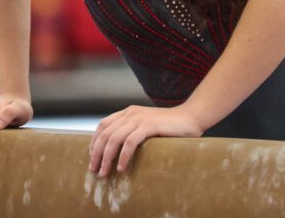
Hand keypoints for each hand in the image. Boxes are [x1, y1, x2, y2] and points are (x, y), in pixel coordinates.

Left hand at [88, 105, 202, 176]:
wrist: (191, 117)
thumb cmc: (170, 126)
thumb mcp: (146, 125)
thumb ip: (133, 131)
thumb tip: (117, 150)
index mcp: (128, 112)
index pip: (103, 125)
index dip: (94, 142)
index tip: (92, 158)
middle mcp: (131, 113)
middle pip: (105, 134)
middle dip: (96, 154)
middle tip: (95, 170)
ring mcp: (140, 118)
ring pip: (114, 138)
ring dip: (107, 158)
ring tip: (105, 172)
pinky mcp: (150, 125)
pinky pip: (130, 142)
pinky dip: (123, 156)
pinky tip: (122, 167)